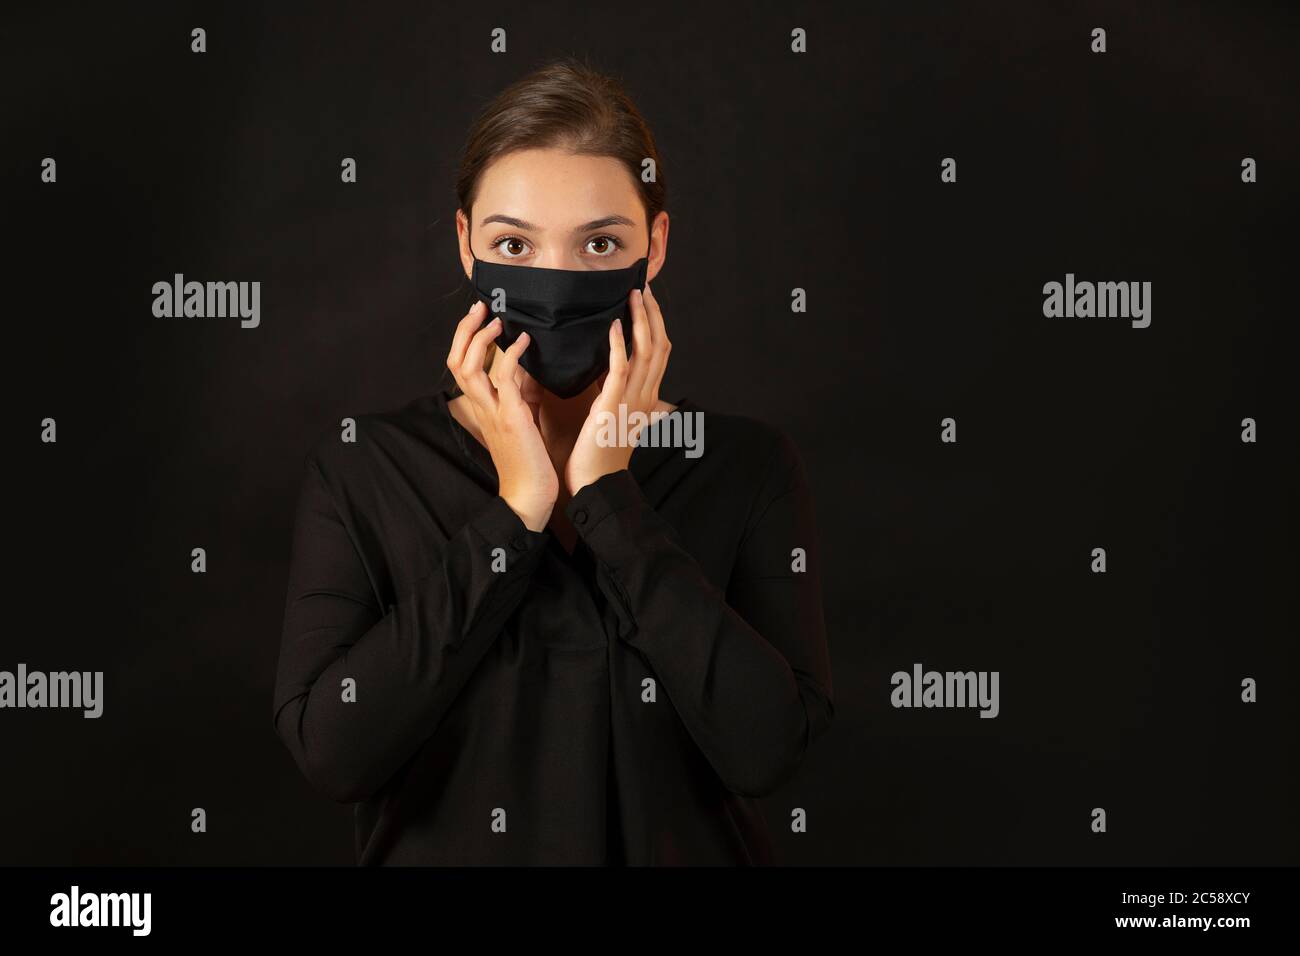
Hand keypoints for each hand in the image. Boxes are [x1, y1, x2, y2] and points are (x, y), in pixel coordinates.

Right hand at [446, 302, 557, 530]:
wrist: (529, 498)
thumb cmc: (529, 464)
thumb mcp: (520, 423)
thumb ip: (518, 397)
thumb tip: (525, 372)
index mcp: (482, 409)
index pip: (460, 368)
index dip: (465, 341)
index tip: (479, 319)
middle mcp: (481, 408)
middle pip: (455, 361)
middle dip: (464, 331)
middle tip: (478, 307)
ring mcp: (493, 412)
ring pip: (467, 366)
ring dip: (479, 337)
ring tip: (495, 318)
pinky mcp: (511, 417)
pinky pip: (503, 377)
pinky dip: (510, 354)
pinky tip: (524, 341)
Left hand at [565, 280, 671, 494]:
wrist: (596, 483)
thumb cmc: (600, 454)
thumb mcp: (615, 419)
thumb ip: (619, 396)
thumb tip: (615, 376)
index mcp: (647, 397)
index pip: (659, 352)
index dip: (656, 323)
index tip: (647, 300)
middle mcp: (646, 394)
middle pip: (659, 344)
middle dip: (653, 313)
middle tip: (644, 287)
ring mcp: (632, 399)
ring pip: (646, 351)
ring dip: (641, 320)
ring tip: (634, 295)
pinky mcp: (613, 405)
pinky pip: (620, 369)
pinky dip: (620, 345)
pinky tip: (616, 325)